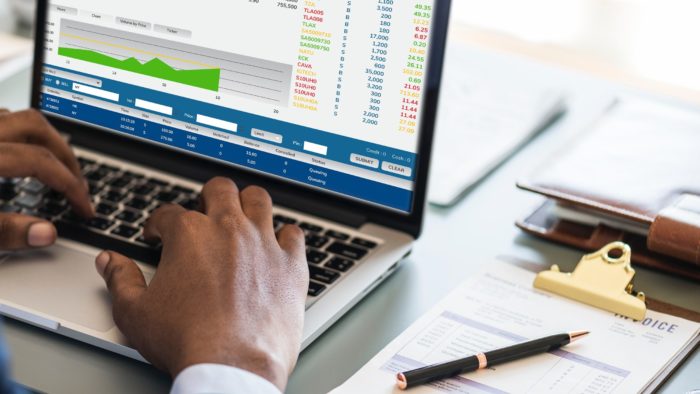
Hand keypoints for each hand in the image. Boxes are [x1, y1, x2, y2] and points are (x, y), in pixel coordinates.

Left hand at [0, 109, 92, 249]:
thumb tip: (46, 233)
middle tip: (77, 183)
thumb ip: (5, 231)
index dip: (70, 186)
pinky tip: (16, 156)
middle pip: (35, 126)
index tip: (84, 209)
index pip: (41, 162)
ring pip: (15, 118)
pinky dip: (16, 136)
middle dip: (65, 155)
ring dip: (42, 140)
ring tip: (54, 166)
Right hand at [94, 177, 308, 390]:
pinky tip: (277, 246)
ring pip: (259, 199)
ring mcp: (264, 243)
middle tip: (204, 214)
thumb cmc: (186, 341)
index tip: (158, 236)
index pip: (168, 213)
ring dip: (248, 204)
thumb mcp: (135, 313)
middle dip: (207, 198)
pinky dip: (285, 237)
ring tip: (242, 217)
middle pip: (220, 190)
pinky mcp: (291, 264)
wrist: (232, 366)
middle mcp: (229, 229)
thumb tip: (110, 261)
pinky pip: (294, 234)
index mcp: (189, 235)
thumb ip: (120, 280)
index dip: (158, 224)